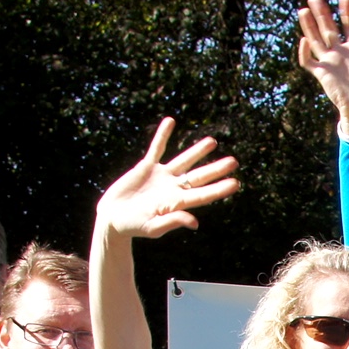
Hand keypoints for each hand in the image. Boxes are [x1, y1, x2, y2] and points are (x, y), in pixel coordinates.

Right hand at [99, 119, 240, 241]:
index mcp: (177, 203)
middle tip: (234, 162)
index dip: (219, 189)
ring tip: (212, 142)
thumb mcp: (153, 227)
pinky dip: (163, 135)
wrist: (113, 219)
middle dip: (216, 169)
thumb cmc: (134, 227)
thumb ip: (173, 221)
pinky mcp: (146, 167)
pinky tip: (171, 121)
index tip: (235, 183)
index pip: (202, 195)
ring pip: (183, 161)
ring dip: (197, 151)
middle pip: (199, 176)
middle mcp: (173, 188)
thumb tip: (195, 222)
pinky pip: (156, 148)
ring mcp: (162, 177)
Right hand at [296, 0, 348, 132]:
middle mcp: (340, 53)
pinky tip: (304, 40)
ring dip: (309, 26)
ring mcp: (330, 62)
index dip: (347, 13)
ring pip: (316, 40)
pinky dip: (304, 52)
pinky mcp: (321, 73)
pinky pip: (308, 61)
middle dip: (322, 14)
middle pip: (329, 29)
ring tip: (303, 10)